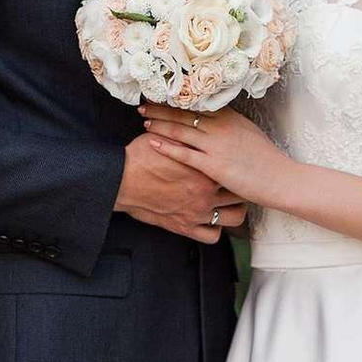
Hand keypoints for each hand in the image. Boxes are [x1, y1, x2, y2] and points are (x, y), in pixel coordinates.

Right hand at [115, 131, 247, 243]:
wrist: (120, 180)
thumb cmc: (141, 157)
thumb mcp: (167, 138)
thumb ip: (188, 136)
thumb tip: (196, 124)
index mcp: (205, 170)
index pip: (234, 168)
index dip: (238, 165)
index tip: (238, 163)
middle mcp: (206, 194)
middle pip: (239, 193)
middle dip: (240, 187)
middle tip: (238, 182)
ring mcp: (197, 213)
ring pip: (233, 218)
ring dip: (235, 210)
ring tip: (232, 204)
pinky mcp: (185, 228)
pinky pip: (212, 236)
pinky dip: (216, 230)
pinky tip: (213, 221)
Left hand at [138, 102, 293, 207]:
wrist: (280, 179)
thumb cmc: (267, 159)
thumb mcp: (248, 133)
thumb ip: (229, 125)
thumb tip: (214, 118)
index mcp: (230, 117)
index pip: (196, 103)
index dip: (176, 98)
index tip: (161, 94)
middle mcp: (221, 127)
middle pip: (184, 113)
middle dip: (161, 108)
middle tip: (143, 104)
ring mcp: (217, 146)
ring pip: (181, 130)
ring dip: (159, 124)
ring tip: (143, 120)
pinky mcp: (214, 166)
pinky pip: (184, 154)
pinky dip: (166, 146)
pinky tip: (151, 141)